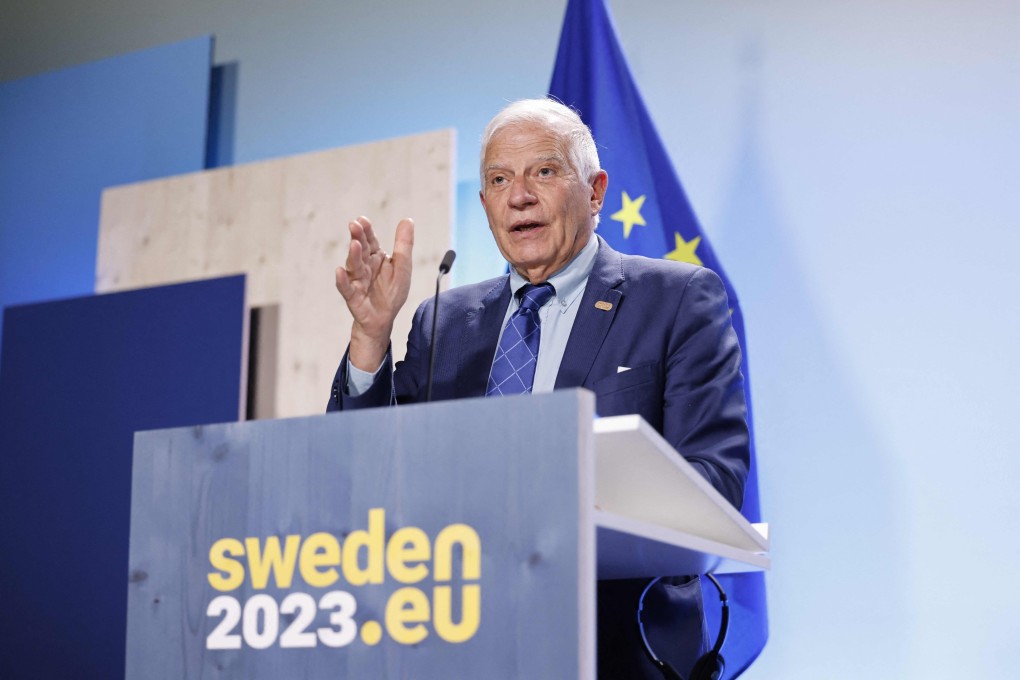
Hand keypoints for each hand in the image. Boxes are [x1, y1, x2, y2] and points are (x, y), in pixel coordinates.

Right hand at [335, 216, 413, 370]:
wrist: (384, 319)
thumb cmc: (392, 293)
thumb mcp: (403, 267)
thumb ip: (404, 245)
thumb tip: (407, 220)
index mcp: (376, 258)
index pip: (371, 241)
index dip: (366, 231)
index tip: (362, 220)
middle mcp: (364, 266)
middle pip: (360, 250)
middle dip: (358, 238)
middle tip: (354, 226)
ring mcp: (357, 280)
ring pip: (354, 266)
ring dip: (353, 255)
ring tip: (354, 245)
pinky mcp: (353, 296)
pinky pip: (346, 288)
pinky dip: (342, 280)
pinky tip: (340, 271)